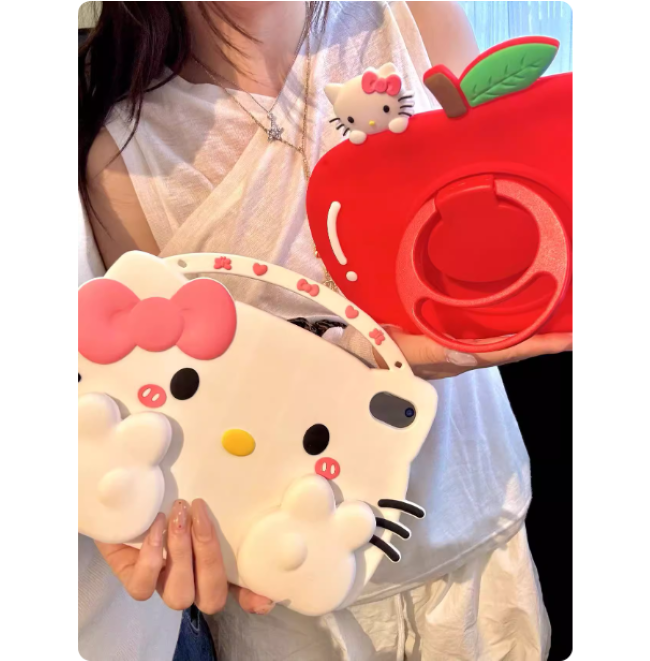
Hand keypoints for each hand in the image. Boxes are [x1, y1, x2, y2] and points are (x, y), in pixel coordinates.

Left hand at [95, 499, 273, 614]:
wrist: (128, 488)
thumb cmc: (174, 490)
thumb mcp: (201, 494)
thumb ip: (222, 502)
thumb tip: (251, 493)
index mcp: (213, 565)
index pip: (240, 592)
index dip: (253, 598)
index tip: (265, 596)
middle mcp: (191, 582)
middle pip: (211, 597)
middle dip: (207, 553)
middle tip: (199, 510)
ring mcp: (162, 584)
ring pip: (179, 594)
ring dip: (180, 552)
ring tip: (177, 511)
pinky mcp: (132, 579)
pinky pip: (143, 585)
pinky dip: (152, 554)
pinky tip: (156, 523)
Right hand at [376, 327, 571, 378]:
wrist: (356, 355)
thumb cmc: (375, 353)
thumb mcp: (397, 350)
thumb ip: (429, 352)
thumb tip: (468, 355)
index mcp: (452, 358)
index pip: (503, 352)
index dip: (536, 345)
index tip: (569, 339)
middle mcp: (462, 355)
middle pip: (512, 349)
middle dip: (545, 340)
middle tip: (578, 329)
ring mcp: (457, 349)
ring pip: (502, 342)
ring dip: (532, 334)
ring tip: (560, 322)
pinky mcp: (449, 340)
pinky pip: (486, 334)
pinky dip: (509, 328)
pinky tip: (521, 317)